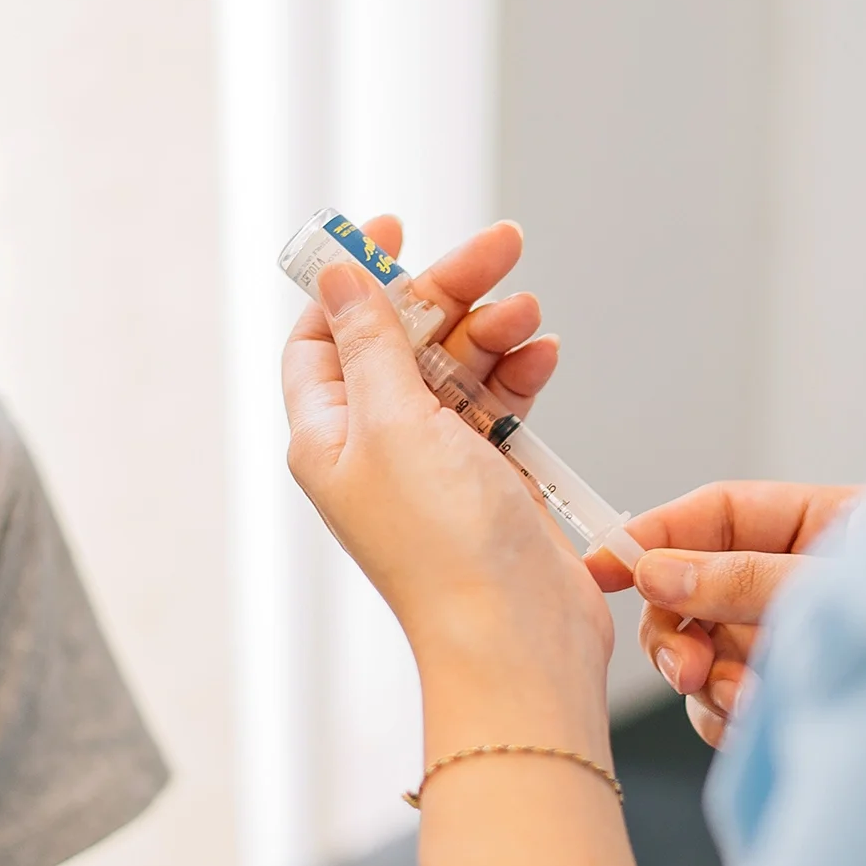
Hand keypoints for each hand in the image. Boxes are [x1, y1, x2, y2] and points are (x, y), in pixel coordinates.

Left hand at [282, 217, 611, 690]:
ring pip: (459, 367)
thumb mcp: (395, 423)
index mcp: (329, 436)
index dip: (353, 281)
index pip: (323, 338)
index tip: (392, 230)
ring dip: (493, 331)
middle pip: (403, 340)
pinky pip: (500, 404)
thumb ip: (370, 342)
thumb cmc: (446, 547)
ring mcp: (435, 464)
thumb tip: (335, 277)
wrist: (518, 635)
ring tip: (528, 317)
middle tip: (502, 246)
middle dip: (449, 290)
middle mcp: (376, 448)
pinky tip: (543, 357)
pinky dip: (520, 375)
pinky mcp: (489, 478)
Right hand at [587, 480, 864, 746]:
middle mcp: (795, 583)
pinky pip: (729, 705)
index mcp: (819, 527)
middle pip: (694, 591)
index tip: (602, 564)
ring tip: (742, 702)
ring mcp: (792, 642)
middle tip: (682, 667)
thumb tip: (657, 571)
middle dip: (676, 631)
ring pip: (705, 654)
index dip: (654, 535)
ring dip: (706, 682)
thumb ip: (745, 577)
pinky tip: (753, 726)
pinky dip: (726, 718)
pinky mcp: (792, 697)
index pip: (716, 515)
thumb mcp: (834, 584)